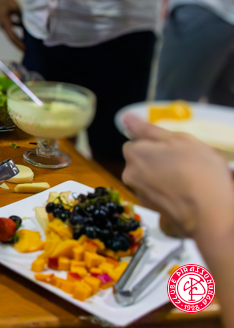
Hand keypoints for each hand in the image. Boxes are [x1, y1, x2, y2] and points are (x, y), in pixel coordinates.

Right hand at [0, 0, 24, 49]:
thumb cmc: (6, 1)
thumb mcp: (16, 8)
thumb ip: (21, 18)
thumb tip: (27, 25)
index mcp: (5, 23)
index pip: (12, 37)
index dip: (19, 44)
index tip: (26, 49)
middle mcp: (3, 26)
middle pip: (12, 38)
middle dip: (19, 44)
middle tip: (28, 51)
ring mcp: (3, 25)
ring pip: (12, 34)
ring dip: (19, 39)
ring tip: (28, 44)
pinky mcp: (5, 22)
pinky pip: (12, 30)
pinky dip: (18, 32)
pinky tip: (26, 34)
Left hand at [122, 114, 233, 242]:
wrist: (209, 214)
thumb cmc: (197, 170)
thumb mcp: (178, 140)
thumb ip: (148, 129)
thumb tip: (124, 118)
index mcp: (134, 154)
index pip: (136, 143)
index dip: (155, 145)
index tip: (174, 150)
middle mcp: (130, 174)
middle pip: (142, 162)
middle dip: (159, 162)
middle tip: (186, 164)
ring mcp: (140, 195)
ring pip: (150, 180)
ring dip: (165, 178)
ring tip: (191, 181)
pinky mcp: (153, 211)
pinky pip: (159, 196)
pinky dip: (170, 194)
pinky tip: (189, 195)